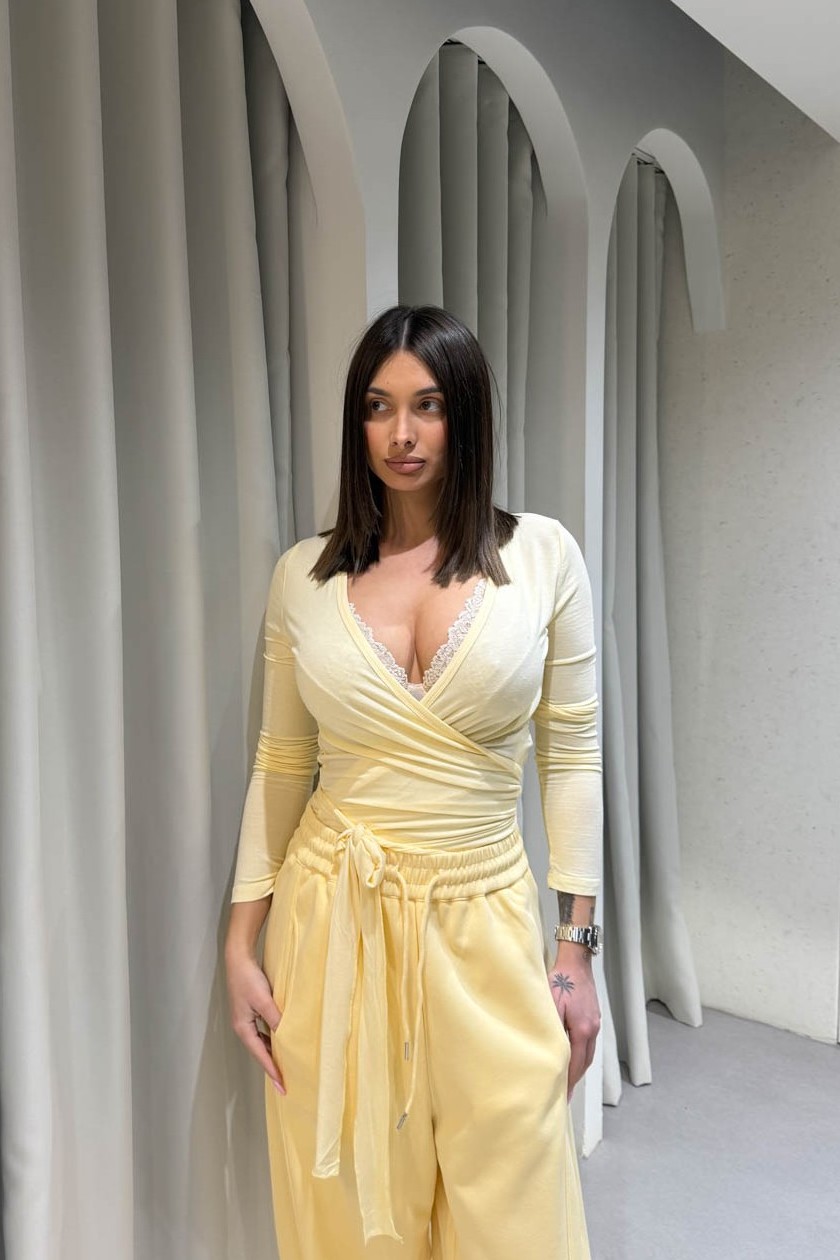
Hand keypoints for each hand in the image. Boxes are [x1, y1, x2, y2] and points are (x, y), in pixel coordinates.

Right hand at [225, 948, 285, 1094]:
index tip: (283, 1086)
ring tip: (286, 1065)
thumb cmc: (248, 979)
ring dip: (273, 1053)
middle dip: (272, 1066)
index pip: (261, 1055)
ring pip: (262, 1042)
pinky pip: (263, 1032)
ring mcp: (246, 1019)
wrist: (239, 958)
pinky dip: (272, 1039)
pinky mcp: (251, 1011)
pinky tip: (281, 1040)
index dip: (272, 1071)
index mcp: (243, 1028)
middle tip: (286, 1082)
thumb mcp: (263, 1000)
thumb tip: (287, 1036)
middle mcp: (243, 1027)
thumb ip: (275, 1018)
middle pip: (260, 1052)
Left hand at [548, 947, 600, 1099]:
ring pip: (588, 1053)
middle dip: (575, 1079)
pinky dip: (581, 1053)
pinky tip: (573, 1054)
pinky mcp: (593, 1016)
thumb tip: (549, 1050)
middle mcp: (592, 1029)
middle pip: (585, 1062)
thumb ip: (551, 1029)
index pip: (576, 1064)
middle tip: (565, 1094)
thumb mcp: (551, 1004)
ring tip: (568, 1079)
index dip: (569, 1082)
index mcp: (582, 1030)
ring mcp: (595, 1023)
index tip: (563, 1096)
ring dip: (579, 1067)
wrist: (576, 962)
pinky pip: (589, 1042)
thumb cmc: (561, 979)